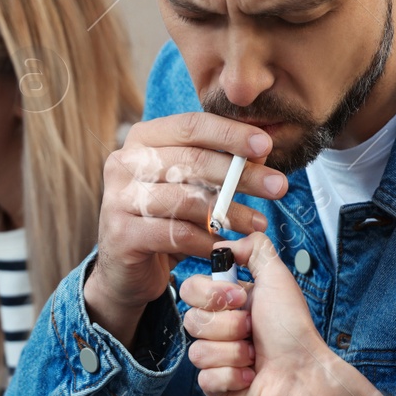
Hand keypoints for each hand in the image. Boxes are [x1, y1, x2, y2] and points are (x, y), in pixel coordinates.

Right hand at [86, 113, 286, 343]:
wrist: (126, 269)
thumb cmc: (164, 219)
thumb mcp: (192, 186)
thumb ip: (221, 164)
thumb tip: (261, 149)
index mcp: (142, 140)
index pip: (190, 126)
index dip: (230, 134)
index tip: (266, 144)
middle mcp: (124, 163)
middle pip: (192, 161)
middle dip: (241, 174)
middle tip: (277, 186)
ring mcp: (118, 198)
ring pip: (187, 199)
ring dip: (231, 212)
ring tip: (259, 224)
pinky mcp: (121, 234)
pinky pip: (177, 234)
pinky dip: (208, 241)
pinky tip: (225, 247)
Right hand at [181, 233, 381, 395]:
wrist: (304, 372)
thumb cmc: (293, 329)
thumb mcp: (278, 277)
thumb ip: (255, 249)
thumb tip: (226, 243)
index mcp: (227, 303)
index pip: (190, 289)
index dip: (212, 294)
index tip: (240, 297)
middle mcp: (219, 329)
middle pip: (191, 320)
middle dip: (227, 325)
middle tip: (252, 329)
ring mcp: (216, 359)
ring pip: (197, 352)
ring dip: (233, 352)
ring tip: (255, 354)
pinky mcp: (216, 387)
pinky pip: (205, 378)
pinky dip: (232, 376)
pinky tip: (251, 375)